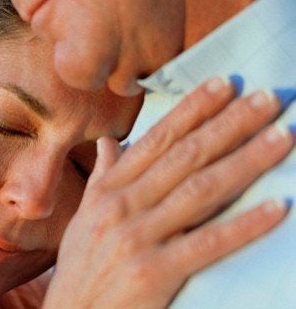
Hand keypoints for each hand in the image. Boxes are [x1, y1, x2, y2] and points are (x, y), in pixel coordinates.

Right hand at [44, 77, 293, 307]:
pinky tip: (278, 207)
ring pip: (201, 191)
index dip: (192, 110)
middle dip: (230, 124)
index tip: (223, 84)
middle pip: (185, 157)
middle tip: (268, 98)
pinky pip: (208, 244)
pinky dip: (245, 225)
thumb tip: (110, 143)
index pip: (156, 141)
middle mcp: (122, 207)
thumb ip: (103, 177)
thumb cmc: (82, 267)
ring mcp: (137, 239)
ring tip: (283, 136)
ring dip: (247, 161)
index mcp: (109, 190)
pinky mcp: (154, 273)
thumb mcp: (85, 218)